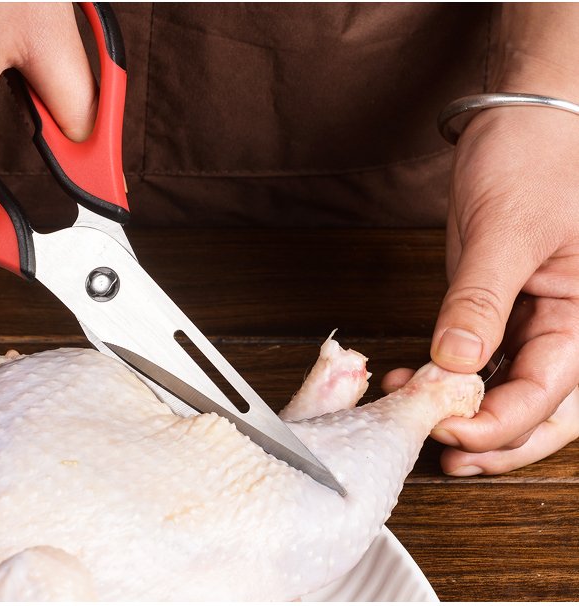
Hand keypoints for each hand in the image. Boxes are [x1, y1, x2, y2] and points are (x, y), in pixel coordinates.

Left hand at [383, 106, 578, 474]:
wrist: (520, 120)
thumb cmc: (534, 158)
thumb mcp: (507, 231)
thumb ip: (479, 300)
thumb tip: (453, 362)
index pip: (546, 392)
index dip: (497, 423)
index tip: (447, 432)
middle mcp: (564, 323)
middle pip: (537, 407)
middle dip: (491, 439)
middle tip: (441, 454)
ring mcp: (529, 317)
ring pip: (506, 389)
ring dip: (465, 414)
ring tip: (418, 424)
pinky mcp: (496, 306)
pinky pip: (478, 357)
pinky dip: (447, 378)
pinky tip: (414, 383)